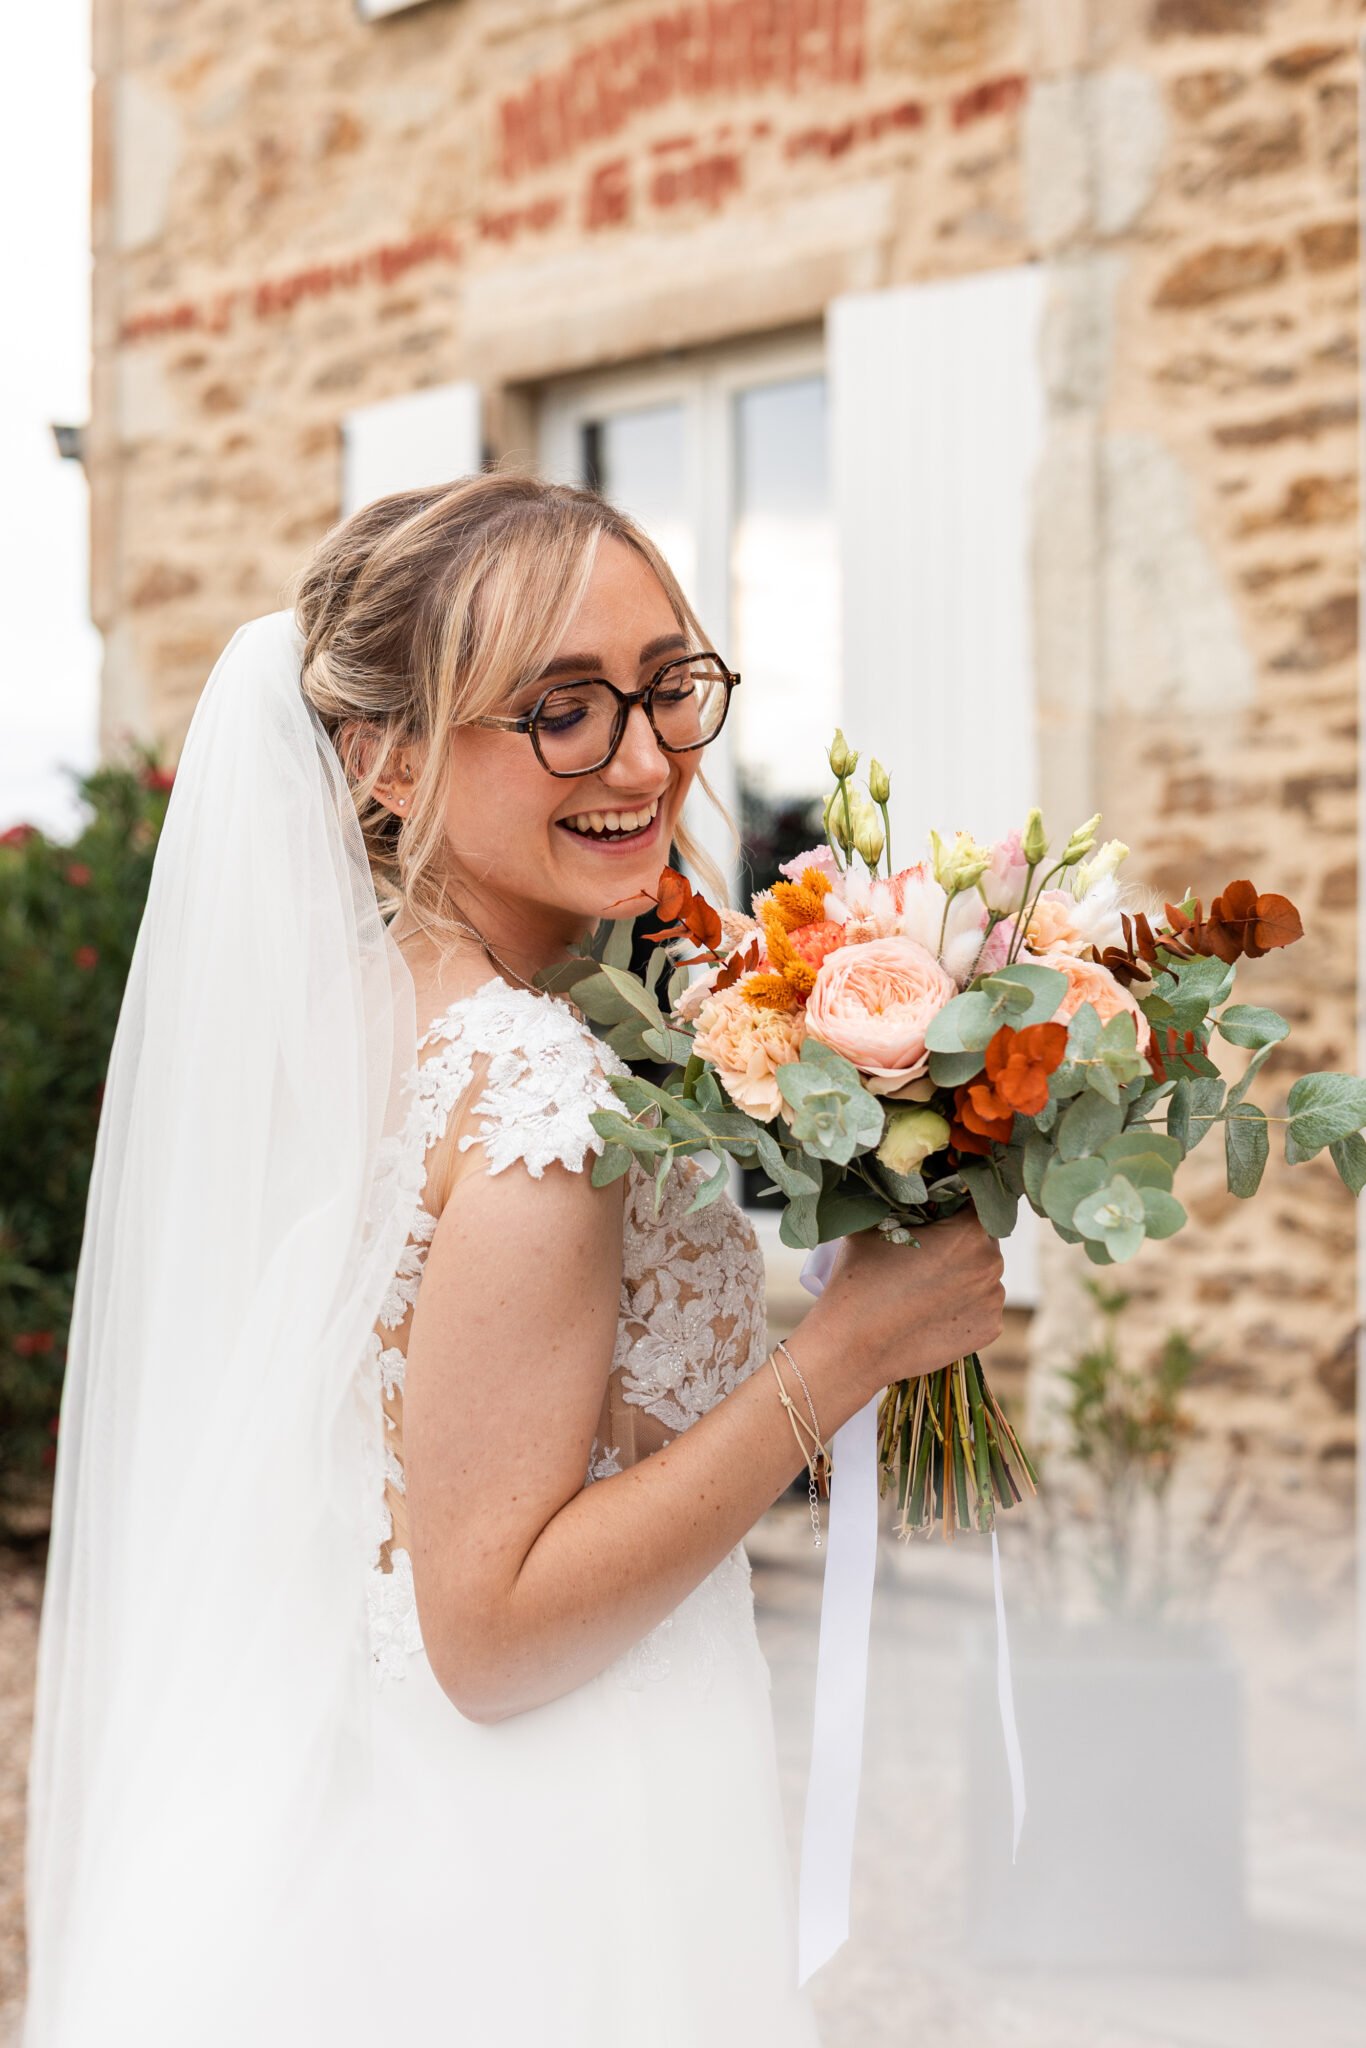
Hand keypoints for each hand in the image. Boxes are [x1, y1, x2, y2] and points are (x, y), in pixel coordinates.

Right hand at [801, 1211, 1005, 1401]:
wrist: (852, 1347)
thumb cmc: (859, 1279)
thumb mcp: (875, 1224)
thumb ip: (902, 1202)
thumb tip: (910, 1184)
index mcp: (970, 1231)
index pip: (975, 1201)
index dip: (954, 1201)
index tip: (935, 1210)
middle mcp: (992, 1263)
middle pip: (981, 1238)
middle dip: (958, 1239)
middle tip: (925, 1251)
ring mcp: (993, 1300)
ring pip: (982, 1273)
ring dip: (963, 1273)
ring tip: (924, 1286)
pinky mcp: (988, 1330)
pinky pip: (981, 1305)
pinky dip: (964, 1304)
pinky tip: (932, 1309)